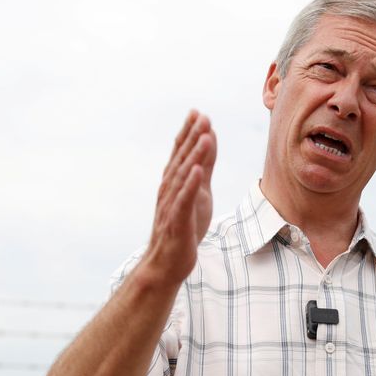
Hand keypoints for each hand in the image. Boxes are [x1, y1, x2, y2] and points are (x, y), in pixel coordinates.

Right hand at [138, 110, 216, 287]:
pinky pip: (183, 201)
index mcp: (174, 182)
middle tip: (201, 116)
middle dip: (191, 137)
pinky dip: (189, 185)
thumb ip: (203, 168)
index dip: (189, 133)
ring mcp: (172, 205)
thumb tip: (208, 141)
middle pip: (181, 159)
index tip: (197, 112)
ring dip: (193, 156)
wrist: (166, 262)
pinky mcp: (177, 221)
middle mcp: (169, 189)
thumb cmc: (184, 226)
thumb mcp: (199, 194)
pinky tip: (195, 171)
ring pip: (182, 176)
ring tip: (204, 136)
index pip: (181, 153)